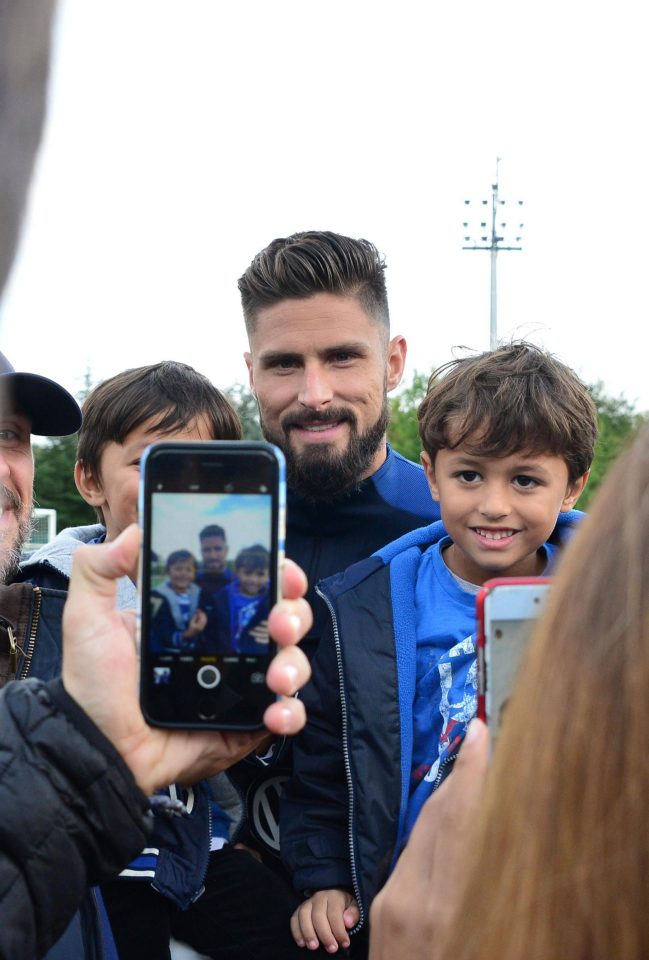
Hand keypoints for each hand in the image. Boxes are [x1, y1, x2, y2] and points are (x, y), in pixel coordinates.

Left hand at [62, 524, 311, 793]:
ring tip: (275, 677)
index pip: (250, 587)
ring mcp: (242, 686)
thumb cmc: (95, 686)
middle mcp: (229, 648)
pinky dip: (291, 711)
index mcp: (201, 618)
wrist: (98, 749)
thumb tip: (134, 531)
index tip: (282, 569)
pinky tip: (274, 713)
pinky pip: (286, 714)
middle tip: (279, 622)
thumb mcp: (89, 619)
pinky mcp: (246, 725)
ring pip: (293, 663)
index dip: (276, 574)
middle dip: (294, 614)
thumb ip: (99, 569)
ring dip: (294, 664)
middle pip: (284, 619)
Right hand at [290, 888, 358, 952]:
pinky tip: (301, 943)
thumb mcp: (354, 907)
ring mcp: (308, 902)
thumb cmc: (345, 906)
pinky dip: (296, 931)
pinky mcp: (299, 909)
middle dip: (324, 934)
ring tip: (313, 947)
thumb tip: (348, 922)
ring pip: (304, 915)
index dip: (339, 930)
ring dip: (308, 932)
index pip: (335, 914)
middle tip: (332, 949)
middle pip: (318, 915)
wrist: (334, 895)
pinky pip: (294, 918)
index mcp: (334, 896)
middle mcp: (319, 897)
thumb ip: (353, 914)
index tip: (345, 944)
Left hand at [368, 720, 489, 959]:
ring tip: (470, 773)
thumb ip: (500, 887)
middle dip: (460, 775)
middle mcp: (413, 900)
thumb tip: (519, 840)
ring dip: (447, 800)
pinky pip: (411, 856)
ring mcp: (394, 905)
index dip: (472, 771)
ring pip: (422, 832)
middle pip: (439, 816)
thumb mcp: (494, 936)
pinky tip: (449, 820)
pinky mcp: (385, 911)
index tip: (481, 733)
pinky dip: (432, 831)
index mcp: (446, 906)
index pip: (461, 820)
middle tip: (479, 741)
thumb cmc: (471, 957)